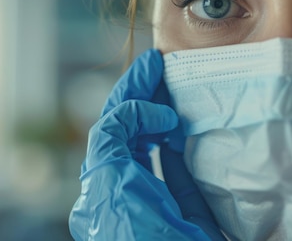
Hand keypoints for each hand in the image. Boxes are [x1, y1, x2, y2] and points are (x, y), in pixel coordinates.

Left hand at [68, 49, 221, 239]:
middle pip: (129, 132)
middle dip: (142, 96)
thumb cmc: (145, 239)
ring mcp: (154, 200)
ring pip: (152, 146)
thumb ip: (111, 148)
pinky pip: (177, 168)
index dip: (131, 97)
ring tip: (173, 88)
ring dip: (160, 114)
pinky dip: (179, 143)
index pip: (112, 129)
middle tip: (161, 67)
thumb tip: (135, 119)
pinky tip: (185, 128)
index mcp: (106, 188)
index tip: (155, 75)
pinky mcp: (183, 209)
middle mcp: (126, 192)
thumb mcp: (114, 188)